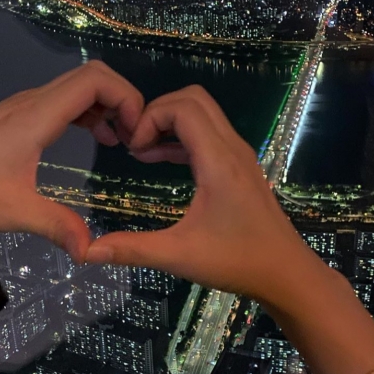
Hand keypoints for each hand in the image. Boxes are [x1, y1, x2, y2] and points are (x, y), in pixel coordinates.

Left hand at [0, 61, 143, 262]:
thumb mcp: (16, 210)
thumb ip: (57, 225)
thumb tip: (90, 251)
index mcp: (39, 115)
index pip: (94, 80)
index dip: (125, 96)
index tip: (135, 133)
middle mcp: (36, 101)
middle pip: (92, 75)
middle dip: (123, 99)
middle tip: (135, 137)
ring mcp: (29, 105)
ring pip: (80, 86)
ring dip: (109, 105)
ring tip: (121, 140)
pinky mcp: (24, 115)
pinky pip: (68, 100)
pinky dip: (92, 111)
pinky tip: (99, 137)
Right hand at [85, 85, 316, 303]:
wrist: (286, 272)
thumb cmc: (236, 262)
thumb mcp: (179, 256)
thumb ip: (132, 249)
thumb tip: (88, 252)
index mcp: (219, 161)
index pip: (183, 107)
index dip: (150, 117)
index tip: (132, 149)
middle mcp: (232, 149)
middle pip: (194, 100)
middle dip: (158, 112)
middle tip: (135, 145)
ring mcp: (240, 156)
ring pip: (204, 114)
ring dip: (170, 123)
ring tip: (142, 153)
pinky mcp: (240, 168)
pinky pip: (209, 135)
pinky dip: (183, 138)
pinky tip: (161, 161)